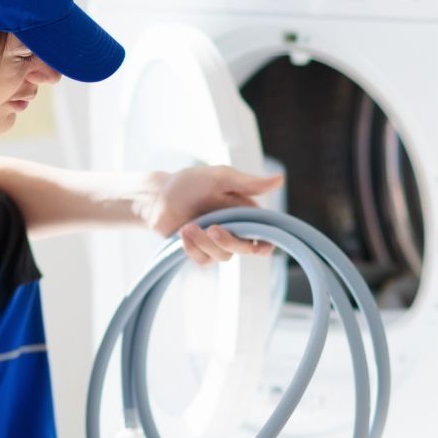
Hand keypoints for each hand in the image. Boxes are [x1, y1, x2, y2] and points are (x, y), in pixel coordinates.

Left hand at [144, 165, 282, 265]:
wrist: (158, 196)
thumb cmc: (190, 183)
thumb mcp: (220, 178)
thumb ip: (248, 183)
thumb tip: (280, 179)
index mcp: (245, 212)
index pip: (265, 234)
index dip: (267, 243)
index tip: (260, 247)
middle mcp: (234, 230)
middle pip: (245, 248)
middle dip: (229, 241)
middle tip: (213, 228)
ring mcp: (216, 243)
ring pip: (223, 256)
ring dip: (205, 242)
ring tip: (187, 227)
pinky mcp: (200, 252)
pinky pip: (204, 260)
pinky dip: (193, 249)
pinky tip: (183, 234)